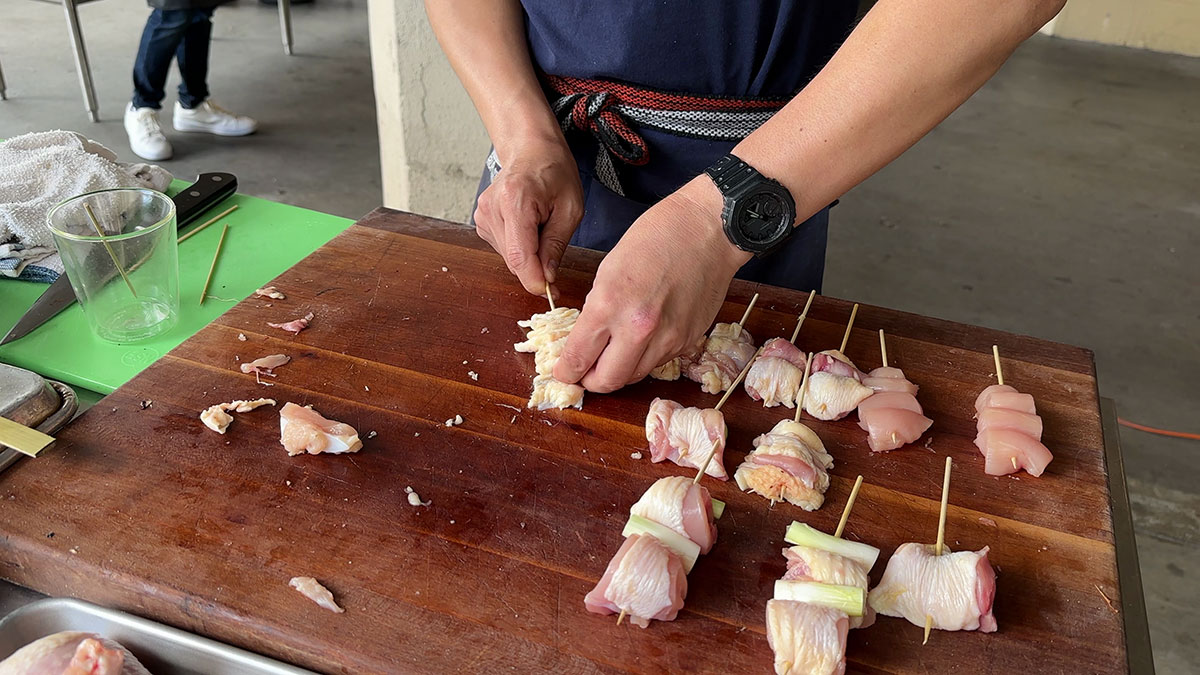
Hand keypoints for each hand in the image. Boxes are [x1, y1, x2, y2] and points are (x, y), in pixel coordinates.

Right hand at [473, 140, 583, 296]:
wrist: (531, 150)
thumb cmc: (554, 172)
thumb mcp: (570, 209)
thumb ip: (556, 245)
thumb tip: (546, 278)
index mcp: (515, 200)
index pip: (520, 256)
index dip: (535, 280)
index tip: (550, 292)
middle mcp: (492, 208)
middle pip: (514, 260)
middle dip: (536, 267)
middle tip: (555, 253)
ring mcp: (482, 214)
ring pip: (509, 257)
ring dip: (529, 254)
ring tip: (541, 225)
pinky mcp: (481, 221)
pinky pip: (504, 248)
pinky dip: (520, 246)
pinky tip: (528, 225)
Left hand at [552, 176, 752, 392]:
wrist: (708, 230)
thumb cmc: (657, 237)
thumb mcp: (609, 268)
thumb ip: (597, 309)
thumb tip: (587, 340)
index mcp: (610, 304)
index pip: (578, 358)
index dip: (566, 371)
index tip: (563, 372)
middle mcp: (638, 329)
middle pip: (607, 381)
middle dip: (591, 381)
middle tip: (586, 371)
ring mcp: (667, 339)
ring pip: (634, 376)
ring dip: (620, 370)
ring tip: (614, 354)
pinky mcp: (688, 341)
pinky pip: (658, 362)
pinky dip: (645, 357)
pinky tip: (643, 338)